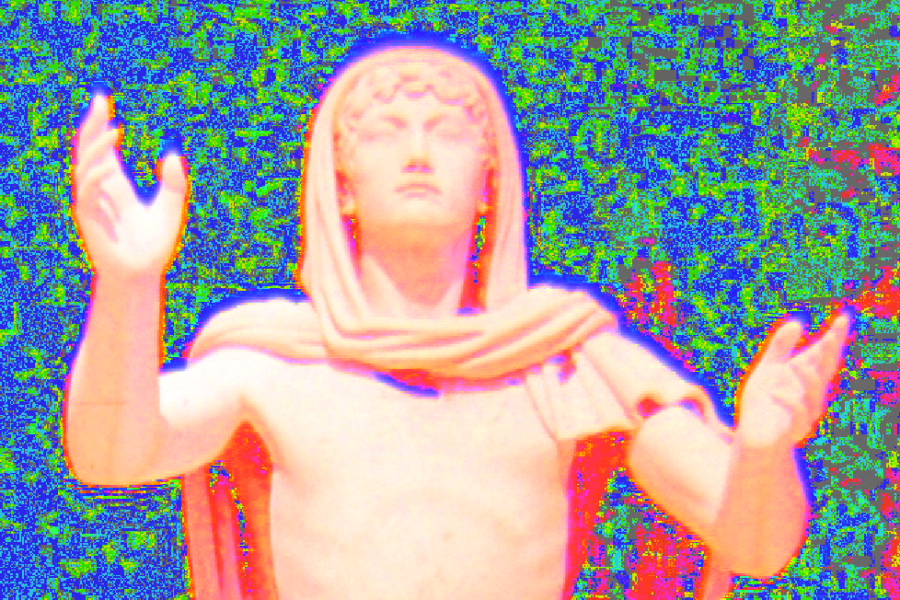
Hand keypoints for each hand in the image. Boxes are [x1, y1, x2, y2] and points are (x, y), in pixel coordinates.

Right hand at [72, 93, 188, 279]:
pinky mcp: (89, 218)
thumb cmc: (155, 245)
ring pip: (85, 167)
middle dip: (92, 126)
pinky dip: (96, 175)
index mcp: (116, 186)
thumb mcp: (171, 208)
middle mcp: (100, 191)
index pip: (103, 149)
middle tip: (100, 102)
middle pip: (89, 151)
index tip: (102, 100)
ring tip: (112, 129)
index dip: (100, 125)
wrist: (143, 274)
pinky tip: (110, 162)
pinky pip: (87, 192)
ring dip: (96, 148)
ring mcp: (92, 203)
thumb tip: (173, 155)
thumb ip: (174, 183)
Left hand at [736, 314, 850, 450]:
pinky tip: (776, 391)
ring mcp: (805, 413)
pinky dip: (788, 401)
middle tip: (832, 335)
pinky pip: (796, 414)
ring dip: (805, 379)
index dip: (834, 339)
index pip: (823, 357)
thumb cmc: (763, 404)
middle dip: (829, 355)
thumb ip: (780, 349)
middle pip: (824, 372)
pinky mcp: (793, 429)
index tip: (843, 319)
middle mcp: (811, 396)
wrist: (753, 438)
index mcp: (805, 380)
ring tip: (795, 365)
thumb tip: (798, 323)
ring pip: (813, 394)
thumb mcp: (768, 371)